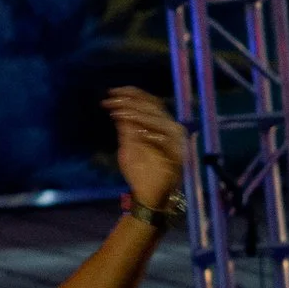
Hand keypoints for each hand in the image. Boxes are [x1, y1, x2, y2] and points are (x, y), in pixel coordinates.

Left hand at [102, 87, 185, 210]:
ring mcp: (175, 141)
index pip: (148, 101)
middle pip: (153, 106)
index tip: (111, 92)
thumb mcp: (127, 147)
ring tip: (118, 112)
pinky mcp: (177, 154)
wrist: (149, 195)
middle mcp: (170, 129)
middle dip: (130, 101)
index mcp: (159, 125)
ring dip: (137, 114)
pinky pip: (164, 139)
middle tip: (111, 100)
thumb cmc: (139, 171)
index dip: (131, 93)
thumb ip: (125, 129)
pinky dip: (150, 133)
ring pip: (158, 119)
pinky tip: (134, 131)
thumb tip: (117, 108)